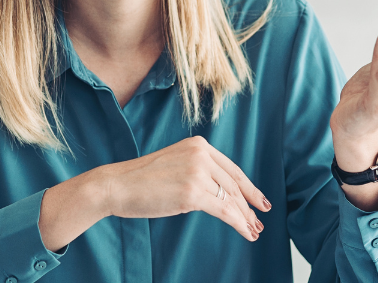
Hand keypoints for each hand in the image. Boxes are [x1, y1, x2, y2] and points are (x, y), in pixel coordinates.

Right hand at [99, 136, 268, 240]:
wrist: (117, 185)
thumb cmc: (142, 180)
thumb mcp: (175, 165)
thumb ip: (198, 171)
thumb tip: (221, 194)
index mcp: (199, 145)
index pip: (232, 170)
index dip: (249, 188)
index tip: (259, 201)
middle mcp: (201, 155)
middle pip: (235, 185)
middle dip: (250, 206)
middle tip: (259, 221)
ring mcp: (198, 173)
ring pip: (232, 199)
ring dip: (245, 218)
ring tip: (253, 231)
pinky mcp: (192, 192)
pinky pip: (224, 210)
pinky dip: (238, 223)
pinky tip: (245, 232)